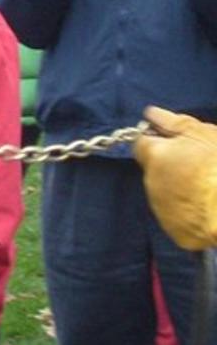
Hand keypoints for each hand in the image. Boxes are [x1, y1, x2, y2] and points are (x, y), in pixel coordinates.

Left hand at [133, 106, 216, 250]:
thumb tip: (150, 113)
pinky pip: (175, 215)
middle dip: (169, 165)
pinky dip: (185, 209)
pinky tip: (206, 206)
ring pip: (164, 192)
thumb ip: (172, 123)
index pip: (139, 144)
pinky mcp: (174, 231)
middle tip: (197, 165)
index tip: (173, 142)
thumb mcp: (203, 134)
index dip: (154, 141)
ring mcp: (161, 209)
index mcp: (155, 156)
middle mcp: (151, 183)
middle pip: (153, 169)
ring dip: (177, 187)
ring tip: (205, 187)